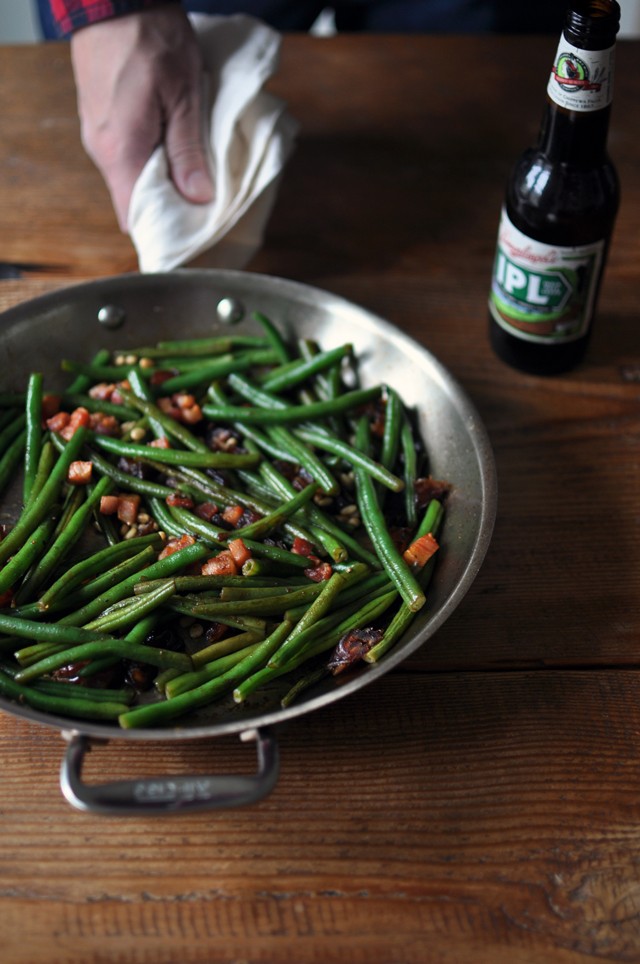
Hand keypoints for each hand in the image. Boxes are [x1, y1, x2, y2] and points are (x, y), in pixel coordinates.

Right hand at [70, 6, 213, 230]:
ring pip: (132, 178)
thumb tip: (200, 197)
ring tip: (195, 174)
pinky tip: (175, 149)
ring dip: (163, 181)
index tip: (193, 233)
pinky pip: (127, 156)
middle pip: (135, 201)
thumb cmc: (150, 37)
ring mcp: (98, 135)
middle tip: (204, 204)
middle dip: (170, 207)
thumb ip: (189, 151)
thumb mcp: (184, 96)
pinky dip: (152, 160)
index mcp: (120, 152)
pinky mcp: (101, 120)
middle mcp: (102, 150)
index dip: (164, 231)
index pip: (135, 216)